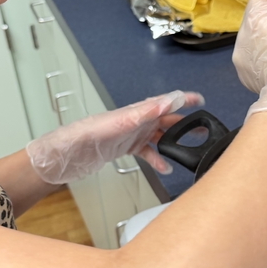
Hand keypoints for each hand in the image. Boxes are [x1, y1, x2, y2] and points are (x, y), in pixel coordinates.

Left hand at [27, 90, 204, 184]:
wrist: (64, 156)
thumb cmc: (82, 137)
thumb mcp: (114, 125)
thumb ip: (140, 114)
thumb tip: (165, 102)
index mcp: (134, 112)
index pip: (163, 102)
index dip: (182, 99)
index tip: (200, 99)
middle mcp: (134, 121)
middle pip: (165, 119)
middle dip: (184, 122)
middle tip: (203, 127)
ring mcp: (129, 135)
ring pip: (158, 136)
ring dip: (173, 141)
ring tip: (188, 149)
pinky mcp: (124, 148)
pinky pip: (146, 151)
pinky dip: (157, 159)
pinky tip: (164, 168)